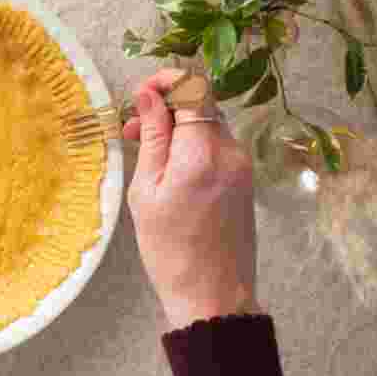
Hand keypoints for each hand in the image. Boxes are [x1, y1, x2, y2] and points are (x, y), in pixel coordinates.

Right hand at [123, 69, 259, 329]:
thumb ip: (152, 138)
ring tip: (145, 152)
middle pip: (201, 105)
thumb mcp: (147, 190)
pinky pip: (216, 148)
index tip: (141, 95)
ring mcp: (242, 166)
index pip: (195, 87)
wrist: (212, 295)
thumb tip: (149, 96)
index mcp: (203, 152)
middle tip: (132, 128)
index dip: (168, 80)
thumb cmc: (170, 249)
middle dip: (166, 107)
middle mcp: (231, 152)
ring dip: (177, 128)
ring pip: (208, 126)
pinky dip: (192, 147)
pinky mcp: (244, 181)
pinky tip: (169, 170)